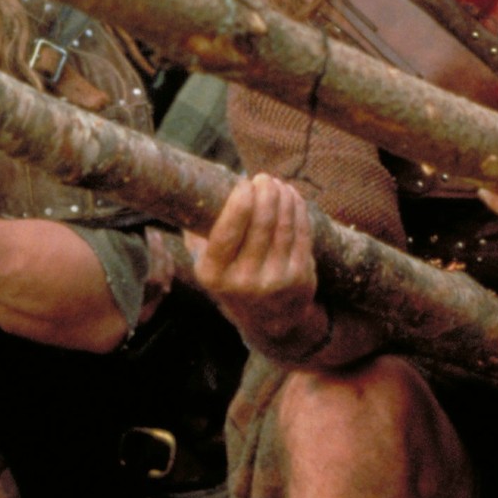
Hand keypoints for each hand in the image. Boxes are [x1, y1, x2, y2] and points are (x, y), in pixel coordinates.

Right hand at [195, 173, 327, 361]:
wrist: (268, 318)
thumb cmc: (231, 275)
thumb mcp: (206, 261)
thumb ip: (197, 230)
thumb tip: (196, 187)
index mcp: (213, 274)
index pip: (227, 232)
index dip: (239, 203)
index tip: (243, 183)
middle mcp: (243, 281)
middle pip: (260, 224)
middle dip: (265, 193)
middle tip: (263, 179)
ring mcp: (274, 281)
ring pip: (283, 225)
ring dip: (282, 197)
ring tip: (276, 184)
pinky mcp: (300, 277)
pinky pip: (301, 233)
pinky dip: (297, 209)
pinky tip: (291, 197)